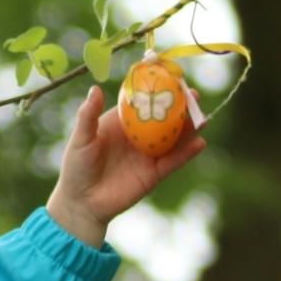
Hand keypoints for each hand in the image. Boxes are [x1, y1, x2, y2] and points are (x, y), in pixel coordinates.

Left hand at [45, 85, 206, 247]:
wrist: (83, 202)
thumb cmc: (77, 166)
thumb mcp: (81, 138)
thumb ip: (88, 115)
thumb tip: (95, 89)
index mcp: (123, 122)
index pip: (145, 102)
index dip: (158, 90)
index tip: (172, 78)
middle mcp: (139, 136)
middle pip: (165, 119)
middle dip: (181, 107)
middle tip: (194, 96)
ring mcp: (148, 155)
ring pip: (174, 139)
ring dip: (189, 128)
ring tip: (202, 117)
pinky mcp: (154, 174)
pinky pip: (174, 161)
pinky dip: (187, 153)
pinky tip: (199, 143)